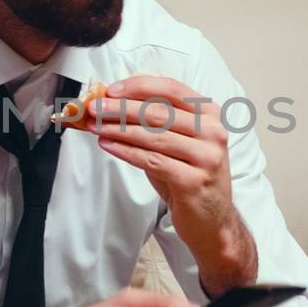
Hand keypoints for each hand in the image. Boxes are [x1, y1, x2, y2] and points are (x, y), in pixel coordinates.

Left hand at [87, 76, 256, 293]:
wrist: (211, 220)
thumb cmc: (188, 176)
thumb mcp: (174, 143)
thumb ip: (152, 123)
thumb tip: (110, 106)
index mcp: (209, 114)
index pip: (171, 89)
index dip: (138, 86)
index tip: (111, 90)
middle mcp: (212, 131)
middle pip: (159, 112)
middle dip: (121, 108)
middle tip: (94, 108)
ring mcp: (206, 156)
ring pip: (154, 136)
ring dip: (119, 129)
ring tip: (96, 126)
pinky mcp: (194, 180)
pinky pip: (152, 160)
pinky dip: (126, 151)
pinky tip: (108, 145)